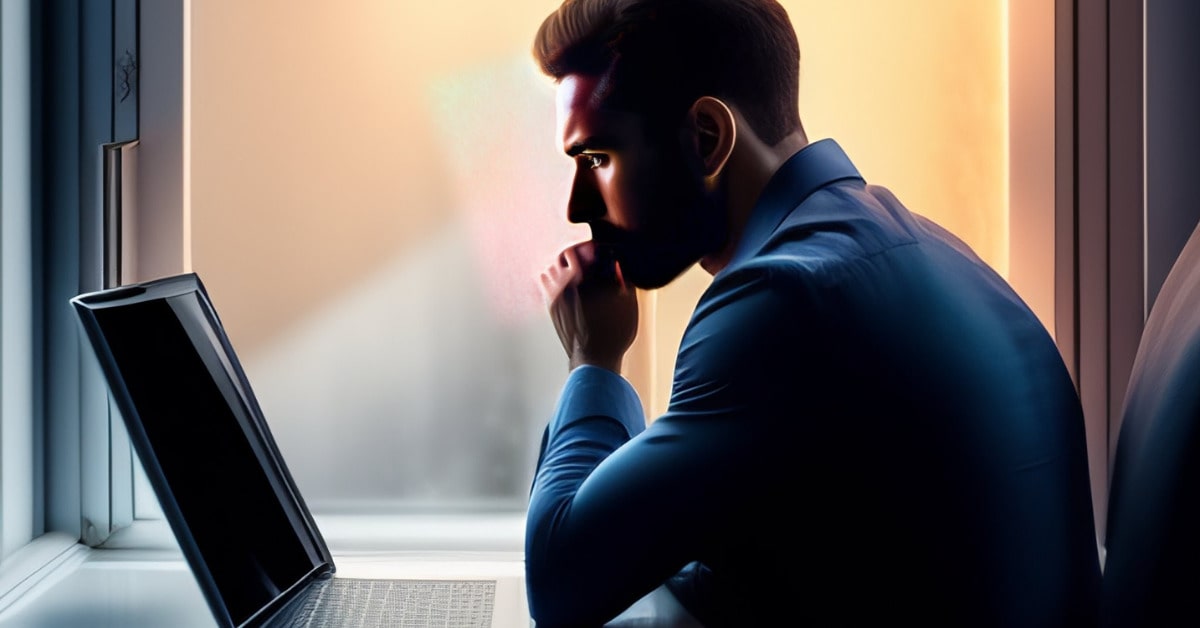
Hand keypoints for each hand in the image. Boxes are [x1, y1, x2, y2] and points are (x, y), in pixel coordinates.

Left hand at [539, 241, 638, 372]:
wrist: (594, 359)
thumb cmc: (614, 335)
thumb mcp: (628, 306)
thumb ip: (625, 281)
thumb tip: (617, 264)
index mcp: (589, 280)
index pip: (584, 249)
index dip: (591, 247)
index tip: (597, 250)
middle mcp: (569, 284)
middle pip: (565, 254)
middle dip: (576, 253)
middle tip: (586, 257)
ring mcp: (556, 295)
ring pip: (553, 267)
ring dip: (563, 265)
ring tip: (574, 271)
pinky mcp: (551, 305)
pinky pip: (545, 281)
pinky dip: (552, 277)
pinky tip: (563, 282)